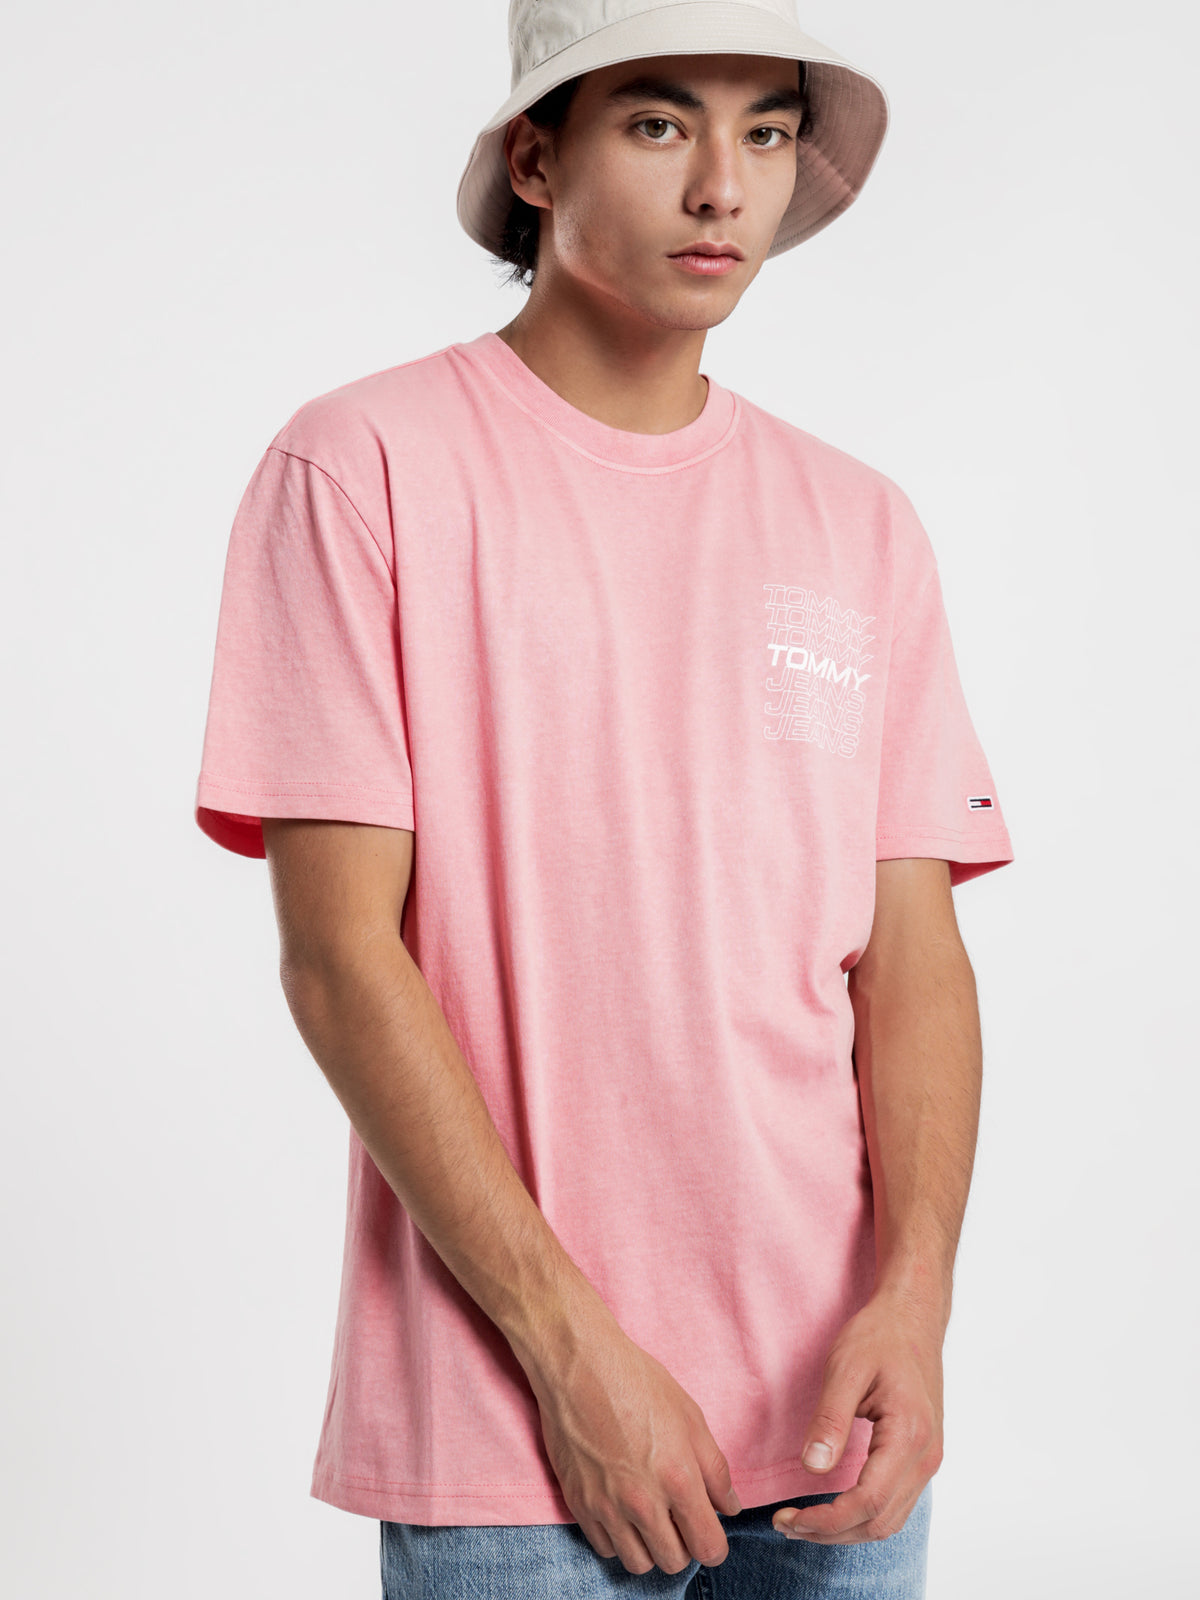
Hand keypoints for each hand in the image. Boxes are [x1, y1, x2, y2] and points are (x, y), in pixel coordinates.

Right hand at [526, 1311, 741, 1574]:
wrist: (580, 1365)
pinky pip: (605, 1549)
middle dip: (683, 1545)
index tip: (709, 1530)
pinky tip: (623, 1510)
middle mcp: (642, 1502)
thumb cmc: (638, 1381)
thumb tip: (729, 1508)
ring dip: (650, 1548)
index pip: (707, 1548)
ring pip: (638, 1564)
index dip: (714, 1544)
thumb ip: (715, 1470)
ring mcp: (606, 1506)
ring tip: (651, 1517)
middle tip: (679, 1518)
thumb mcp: (690, 1417)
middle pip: (674, 1562)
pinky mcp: (578, 1503)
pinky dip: (618, 1539)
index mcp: (678, 1479)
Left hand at [772, 1289, 944, 1544]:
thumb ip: (831, 1419)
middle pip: (878, 1522)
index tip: (786, 1518)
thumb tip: (814, 1468)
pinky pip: (894, 1504)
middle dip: (830, 1532)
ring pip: (888, 1521)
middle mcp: (926, 1456)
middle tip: (784, 1523)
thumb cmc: (879, 1336)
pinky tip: (831, 1508)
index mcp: (908, 1434)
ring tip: (801, 1522)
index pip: (868, 1502)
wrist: (913, 1317)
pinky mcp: (921, 1457)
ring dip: (845, 1530)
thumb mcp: (845, 1367)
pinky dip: (861, 1516)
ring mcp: (928, 1460)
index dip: (825, 1520)